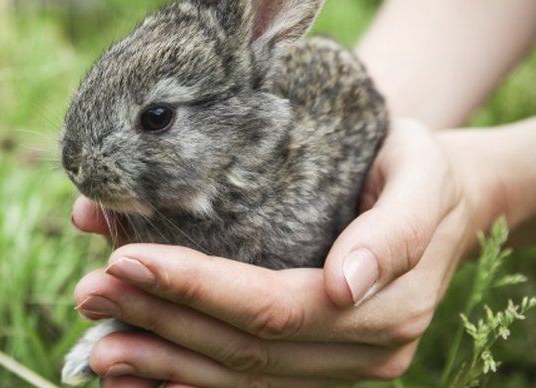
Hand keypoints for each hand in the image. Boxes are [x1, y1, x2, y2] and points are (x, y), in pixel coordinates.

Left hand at [70, 120, 503, 385]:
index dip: (197, 291)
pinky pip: (248, 387)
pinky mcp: (317, 368)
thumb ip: (395, 227)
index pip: (272, 308)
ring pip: (240, 380)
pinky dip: (187, 385)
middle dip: (161, 325)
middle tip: (89, 295)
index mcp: (385, 304)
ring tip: (96, 345)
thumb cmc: (417, 169)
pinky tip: (134, 380)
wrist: (445, 201)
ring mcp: (339, 369)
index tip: (126, 260)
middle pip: (246, 350)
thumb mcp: (420, 172)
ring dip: (162, 364)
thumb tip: (347, 284)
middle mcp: (362, 351)